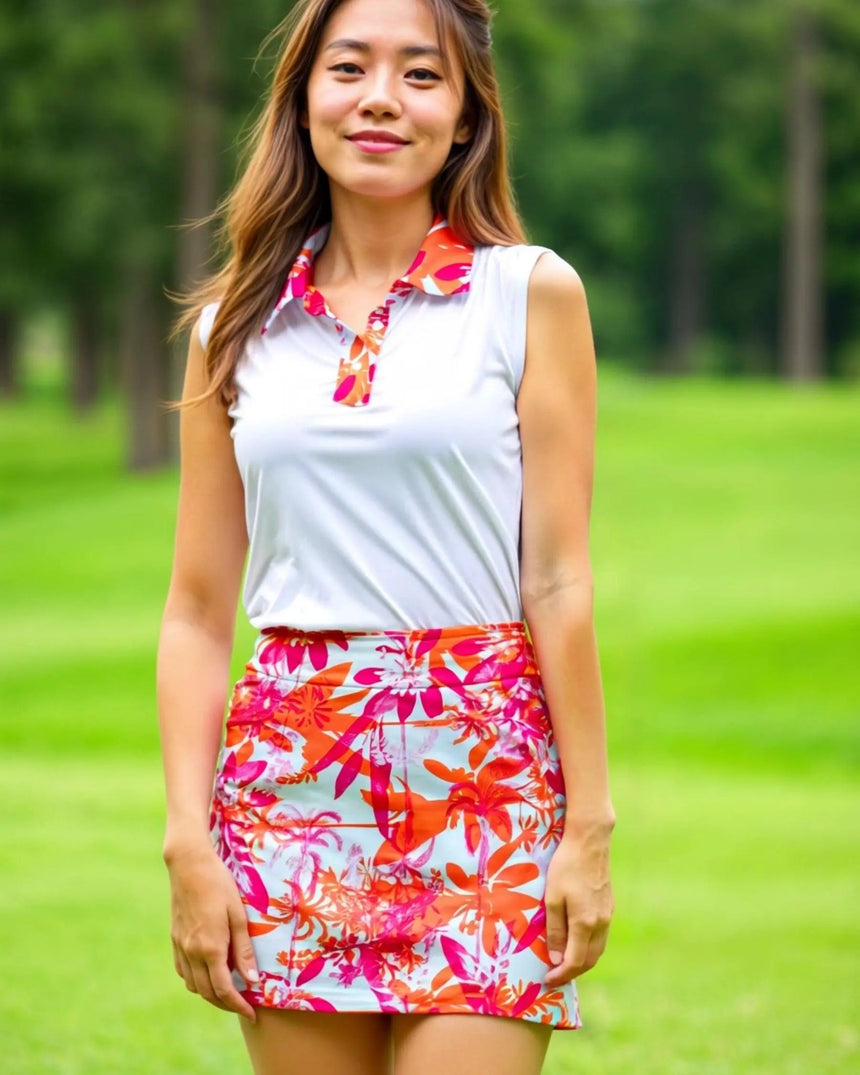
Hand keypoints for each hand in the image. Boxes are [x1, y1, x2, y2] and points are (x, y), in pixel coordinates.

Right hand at [165, 842, 259, 1020]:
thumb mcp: (238, 915)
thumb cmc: (219, 885)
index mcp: (210, 948)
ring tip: (229, 991)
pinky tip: (208, 973)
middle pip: (207, 992)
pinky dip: (196, 980)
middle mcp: (192, 952)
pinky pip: (183, 971)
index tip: (251, 1013)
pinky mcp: (174, 939)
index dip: (238, 1005)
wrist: (188, 866)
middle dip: (226, 1004)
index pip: (224, 990)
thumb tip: (252, 981)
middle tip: (244, 1006)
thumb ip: (244, 950)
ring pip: (193, 985)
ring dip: (210, 994)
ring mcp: (180, 946)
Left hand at [543, 827, 613, 987]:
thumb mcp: (553, 898)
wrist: (590, 842)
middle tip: (554, 976)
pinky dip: (589, 947)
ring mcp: (608, 915)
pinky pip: (601, 936)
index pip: (575, 961)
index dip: (561, 975)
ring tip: (564, 963)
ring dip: (582, 961)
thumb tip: (556, 959)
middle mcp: (601, 923)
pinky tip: (577, 942)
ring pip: (598, 950)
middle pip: (589, 960)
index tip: (548, 980)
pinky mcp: (609, 906)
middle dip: (572, 972)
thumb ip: (556, 930)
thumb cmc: (566, 867)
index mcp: (585, 923)